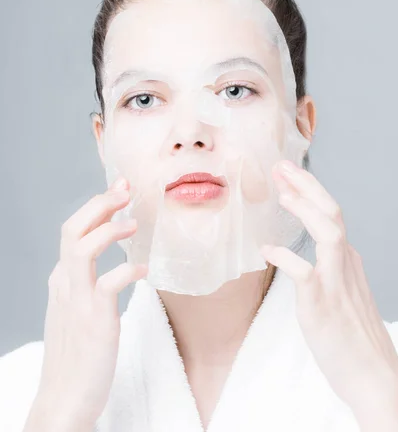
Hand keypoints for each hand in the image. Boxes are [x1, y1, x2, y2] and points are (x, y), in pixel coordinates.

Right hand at [27, 177, 147, 430]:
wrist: (64, 399)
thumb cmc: (78, 353)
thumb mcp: (77, 310)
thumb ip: (87, 284)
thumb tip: (113, 264)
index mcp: (62, 279)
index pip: (73, 230)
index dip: (96, 207)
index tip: (120, 190)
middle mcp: (65, 284)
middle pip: (72, 230)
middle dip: (99, 205)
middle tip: (125, 189)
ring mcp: (77, 301)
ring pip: (82, 249)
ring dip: (108, 230)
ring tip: (134, 224)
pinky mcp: (95, 320)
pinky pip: (109, 285)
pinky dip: (127, 271)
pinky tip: (145, 270)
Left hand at [261, 160, 397, 425]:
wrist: (373, 376)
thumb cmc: (352, 336)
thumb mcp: (344, 292)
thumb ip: (330, 270)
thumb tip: (307, 258)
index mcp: (346, 259)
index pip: (329, 214)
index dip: (308, 190)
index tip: (287, 175)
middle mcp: (344, 264)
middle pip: (330, 212)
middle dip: (306, 185)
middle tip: (281, 166)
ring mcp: (335, 282)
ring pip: (328, 232)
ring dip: (305, 209)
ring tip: (282, 194)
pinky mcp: (322, 304)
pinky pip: (304, 274)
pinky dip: (285, 258)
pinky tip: (266, 251)